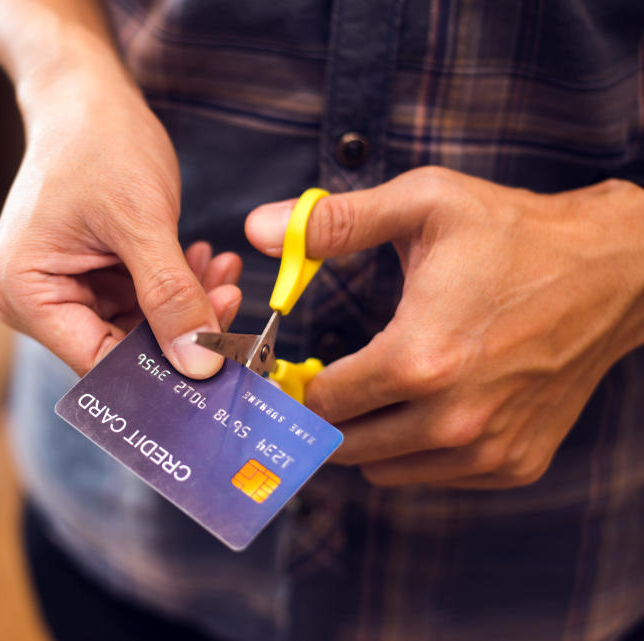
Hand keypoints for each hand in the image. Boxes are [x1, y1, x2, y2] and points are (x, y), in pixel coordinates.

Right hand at [0, 70, 240, 377]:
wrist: (86, 95)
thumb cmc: (98, 142)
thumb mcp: (141, 221)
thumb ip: (170, 296)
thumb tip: (200, 365)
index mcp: (24, 291)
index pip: (97, 362)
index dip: (160, 369)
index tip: (218, 361)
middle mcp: (33, 299)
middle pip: (119, 347)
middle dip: (180, 328)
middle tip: (231, 300)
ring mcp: (61, 287)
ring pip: (136, 326)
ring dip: (185, 305)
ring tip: (223, 273)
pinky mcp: (87, 275)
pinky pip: (138, 300)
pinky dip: (174, 286)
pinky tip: (204, 262)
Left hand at [247, 167, 643, 487]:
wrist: (615, 271)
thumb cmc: (515, 234)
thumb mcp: (423, 205)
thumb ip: (332, 222)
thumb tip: (255, 229)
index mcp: (419, 359)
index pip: (320, 402)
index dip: (299, 382)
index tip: (299, 365)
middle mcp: (453, 419)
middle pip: (343, 447)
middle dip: (327, 415)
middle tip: (332, 378)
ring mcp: (488, 450)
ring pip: (384, 470)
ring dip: (370, 435)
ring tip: (385, 386)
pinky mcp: (516, 464)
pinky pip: (433, 476)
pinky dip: (417, 449)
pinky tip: (433, 402)